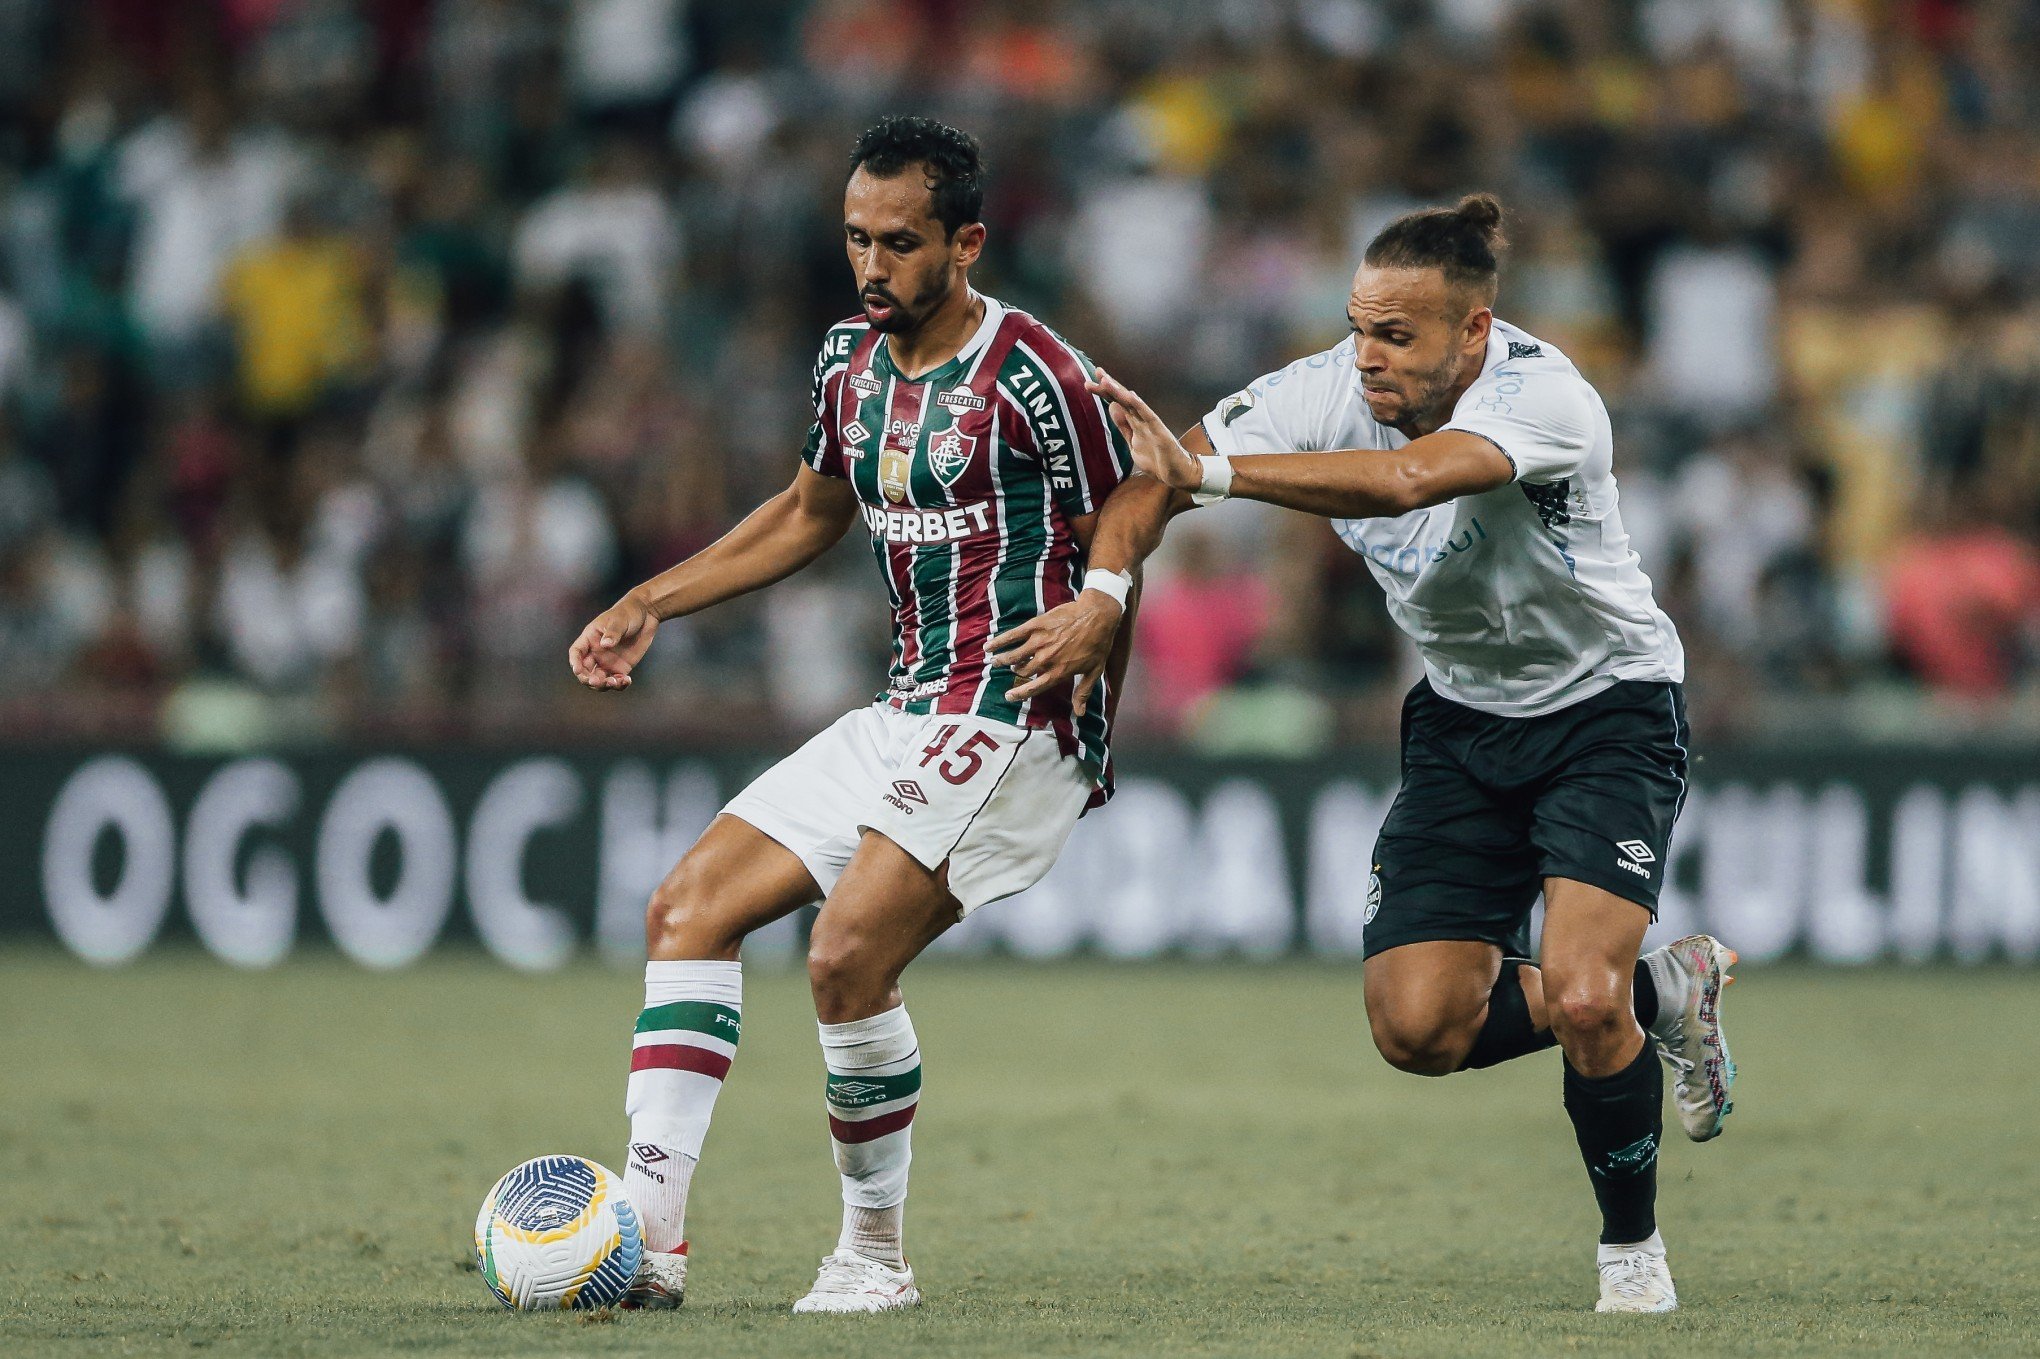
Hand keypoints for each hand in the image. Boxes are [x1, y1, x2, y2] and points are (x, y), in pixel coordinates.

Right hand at [568, 593, 658, 690]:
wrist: (646, 615)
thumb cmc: (628, 612)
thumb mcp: (619, 620)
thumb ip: (613, 632)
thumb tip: (605, 645)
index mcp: (590, 639)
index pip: (576, 653)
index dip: (575, 662)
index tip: (577, 670)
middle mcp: (596, 652)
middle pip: (585, 671)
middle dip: (589, 679)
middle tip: (598, 681)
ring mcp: (608, 661)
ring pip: (599, 679)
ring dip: (604, 685)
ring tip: (616, 682)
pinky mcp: (621, 667)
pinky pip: (616, 680)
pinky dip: (619, 685)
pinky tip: (627, 681)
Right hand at [988, 591, 1122, 714]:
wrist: (1097, 614)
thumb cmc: (1098, 643)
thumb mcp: (1094, 671)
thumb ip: (1083, 692)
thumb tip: (1080, 713)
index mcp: (1058, 672)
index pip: (1034, 688)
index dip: (1019, 693)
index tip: (1008, 696)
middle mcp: (1045, 659)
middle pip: (1022, 670)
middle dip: (1014, 671)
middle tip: (1010, 669)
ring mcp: (1039, 642)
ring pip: (1014, 655)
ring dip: (1002, 659)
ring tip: (994, 661)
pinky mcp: (1035, 626)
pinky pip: (1013, 635)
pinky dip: (999, 641)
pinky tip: (989, 645)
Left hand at [1085, 368, 1201, 491]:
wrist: (1175, 474)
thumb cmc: (1156, 459)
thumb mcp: (1132, 443)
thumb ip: (1123, 426)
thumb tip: (1112, 408)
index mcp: (1134, 422)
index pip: (1117, 403)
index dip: (1105, 392)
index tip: (1090, 382)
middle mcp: (1141, 419)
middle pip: (1123, 399)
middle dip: (1109, 386)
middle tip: (1097, 371)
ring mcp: (1151, 423)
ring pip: (1133, 404)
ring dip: (1120, 392)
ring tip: (1106, 381)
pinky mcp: (1160, 431)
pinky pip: (1148, 415)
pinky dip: (1140, 405)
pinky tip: (1130, 395)